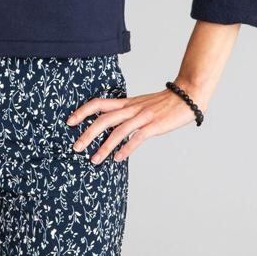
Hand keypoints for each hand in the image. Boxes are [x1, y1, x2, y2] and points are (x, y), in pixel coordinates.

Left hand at [66, 80, 208, 163]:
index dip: (82, 111)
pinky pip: (137, 137)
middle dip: (87, 133)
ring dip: (104, 146)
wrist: (187, 96)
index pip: (99, 103)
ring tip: (93, 160)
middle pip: (103, 119)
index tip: (69, 121)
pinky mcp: (154, 126)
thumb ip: (127, 114)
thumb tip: (114, 128)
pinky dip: (126, 148)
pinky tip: (118, 159)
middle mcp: (131, 108)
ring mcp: (142, 117)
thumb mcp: (141, 105)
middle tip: (75, 147)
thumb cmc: (164, 104)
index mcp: (126, 103)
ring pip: (118, 130)